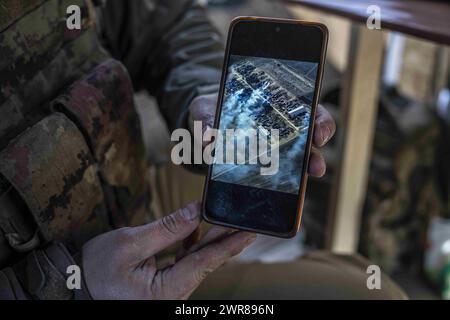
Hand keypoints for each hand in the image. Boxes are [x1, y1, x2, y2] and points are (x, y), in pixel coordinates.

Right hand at [82, 202, 255, 299]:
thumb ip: (168, 228)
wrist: (77, 286)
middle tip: (245, 219)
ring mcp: (172, 290)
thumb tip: (196, 211)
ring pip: (199, 261)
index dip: (230, 244)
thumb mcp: (130, 244)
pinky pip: (187, 263)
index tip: (249, 231)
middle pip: (206, 261)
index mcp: (166, 291)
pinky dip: (194, 244)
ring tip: (226, 218)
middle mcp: (174, 295)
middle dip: (226, 238)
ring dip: (211, 239)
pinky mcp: (167, 283)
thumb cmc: (96, 270)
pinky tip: (197, 229)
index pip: (206, 262)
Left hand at [189, 93, 335, 176]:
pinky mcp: (263, 171)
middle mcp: (282, 130)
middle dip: (316, 155)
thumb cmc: (210, 111)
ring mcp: (275, 152)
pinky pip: (279, 180)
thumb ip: (204, 116)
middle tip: (315, 166)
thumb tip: (206, 139)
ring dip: (305, 174)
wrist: (203, 129)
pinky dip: (284, 188)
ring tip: (302, 186)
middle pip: (310, 141)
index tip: (317, 134)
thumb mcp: (204, 108)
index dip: (320, 122)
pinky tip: (281, 194)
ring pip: (299, 163)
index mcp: (275, 107)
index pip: (309, 111)